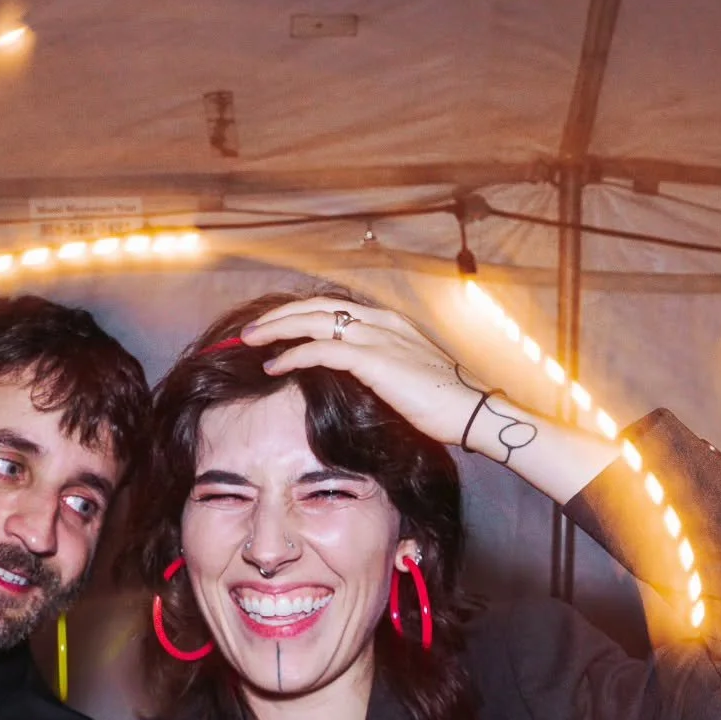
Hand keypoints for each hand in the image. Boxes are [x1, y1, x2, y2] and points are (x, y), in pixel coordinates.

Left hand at [240, 297, 483, 445]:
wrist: (473, 412)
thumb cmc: (442, 404)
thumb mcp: (402, 378)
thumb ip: (373, 370)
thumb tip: (342, 379)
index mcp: (389, 322)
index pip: (333, 308)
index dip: (297, 315)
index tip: (272, 328)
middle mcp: (381, 321)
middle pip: (316, 306)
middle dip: (277, 316)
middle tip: (248, 332)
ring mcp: (378, 337)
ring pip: (313, 321)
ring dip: (276, 329)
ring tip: (249, 341)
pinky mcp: (374, 359)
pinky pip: (321, 349)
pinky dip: (293, 355)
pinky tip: (274, 365)